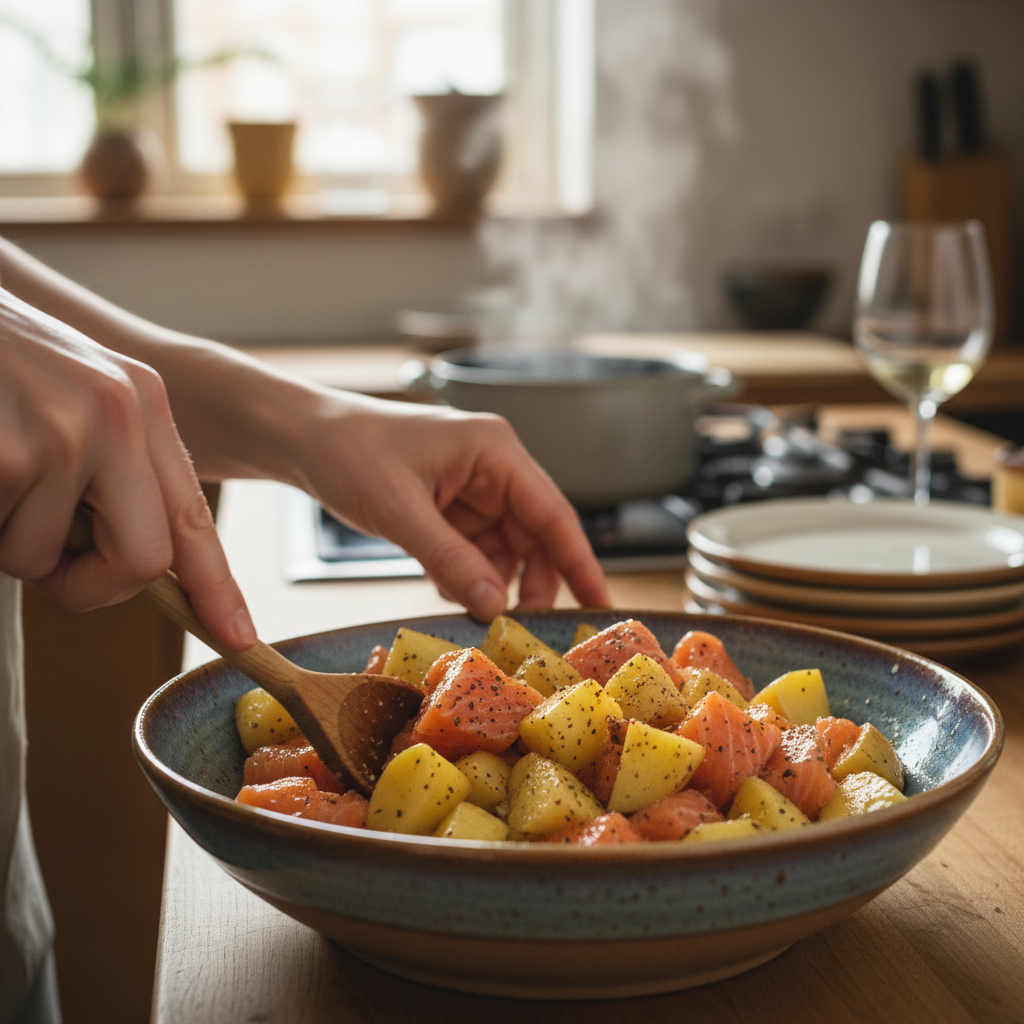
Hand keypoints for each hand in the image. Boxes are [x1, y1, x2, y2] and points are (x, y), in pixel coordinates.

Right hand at [0, 288, 255, 648]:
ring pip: (46, 559)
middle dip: (92, 585)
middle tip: (52, 567)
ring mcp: (66, 431)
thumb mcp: (74, 400)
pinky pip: (2, 542)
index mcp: (143, 405)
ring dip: (9, 541)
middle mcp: (119, 415)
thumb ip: (113, 473)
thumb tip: (139, 567)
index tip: (238, 636)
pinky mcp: (13, 454)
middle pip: (144, 561)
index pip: (192, 517)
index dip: (215, 586)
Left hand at [294, 393, 611, 620]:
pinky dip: (465, 574)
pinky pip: (476, 550)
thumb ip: (451, 559)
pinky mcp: (452, 506)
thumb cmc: (348, 452)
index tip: (601, 603)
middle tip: (515, 625)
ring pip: (505, 550)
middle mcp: (493, 466)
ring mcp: (472, 487)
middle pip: (534, 537)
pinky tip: (441, 581)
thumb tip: (494, 605)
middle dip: (526, 581)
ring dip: (489, 581)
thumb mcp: (400, 511)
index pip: (553, 512)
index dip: (581, 561)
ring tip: (462, 599)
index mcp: (494, 450)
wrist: (303, 438)